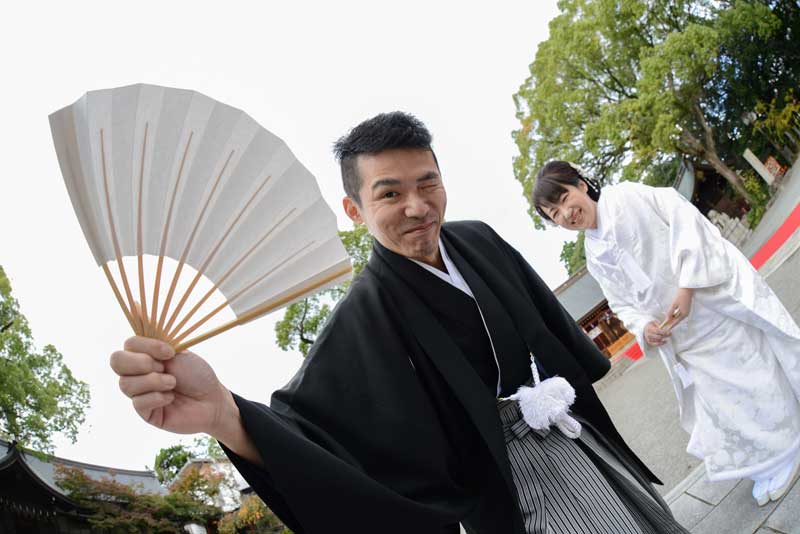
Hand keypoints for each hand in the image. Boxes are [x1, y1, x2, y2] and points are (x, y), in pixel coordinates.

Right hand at [110, 336, 229, 435]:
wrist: (212, 400)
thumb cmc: (197, 375)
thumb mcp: (179, 354)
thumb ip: (156, 346)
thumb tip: (136, 330)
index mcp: (146, 354)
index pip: (129, 344)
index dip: (147, 346)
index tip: (169, 352)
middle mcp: (138, 372)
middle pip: (116, 361)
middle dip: (141, 363)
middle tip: (164, 368)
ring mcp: (139, 392)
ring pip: (125, 383)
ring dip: (154, 381)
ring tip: (172, 384)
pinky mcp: (144, 412)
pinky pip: (138, 402)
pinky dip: (157, 397)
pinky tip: (171, 398)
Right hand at [644, 321, 670, 346]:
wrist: (644, 330)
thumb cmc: (651, 325)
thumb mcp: (653, 322)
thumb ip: (658, 324)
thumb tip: (664, 327)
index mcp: (649, 328)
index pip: (658, 331)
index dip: (664, 332)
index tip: (669, 331)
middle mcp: (648, 334)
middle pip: (658, 337)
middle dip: (665, 336)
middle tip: (670, 334)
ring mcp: (648, 339)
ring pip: (658, 340)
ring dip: (664, 340)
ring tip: (667, 339)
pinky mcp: (649, 342)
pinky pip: (656, 344)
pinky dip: (661, 343)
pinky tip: (665, 341)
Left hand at [665, 288, 693, 330]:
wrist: (687, 289)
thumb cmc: (680, 295)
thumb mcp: (674, 304)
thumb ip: (670, 311)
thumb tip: (667, 318)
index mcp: (684, 314)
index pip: (676, 322)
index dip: (670, 326)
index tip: (665, 329)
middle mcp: (686, 314)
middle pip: (677, 320)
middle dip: (670, 323)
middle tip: (664, 327)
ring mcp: (686, 311)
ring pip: (678, 317)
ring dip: (672, 320)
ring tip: (665, 323)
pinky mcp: (685, 308)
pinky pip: (679, 314)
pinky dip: (674, 316)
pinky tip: (670, 316)